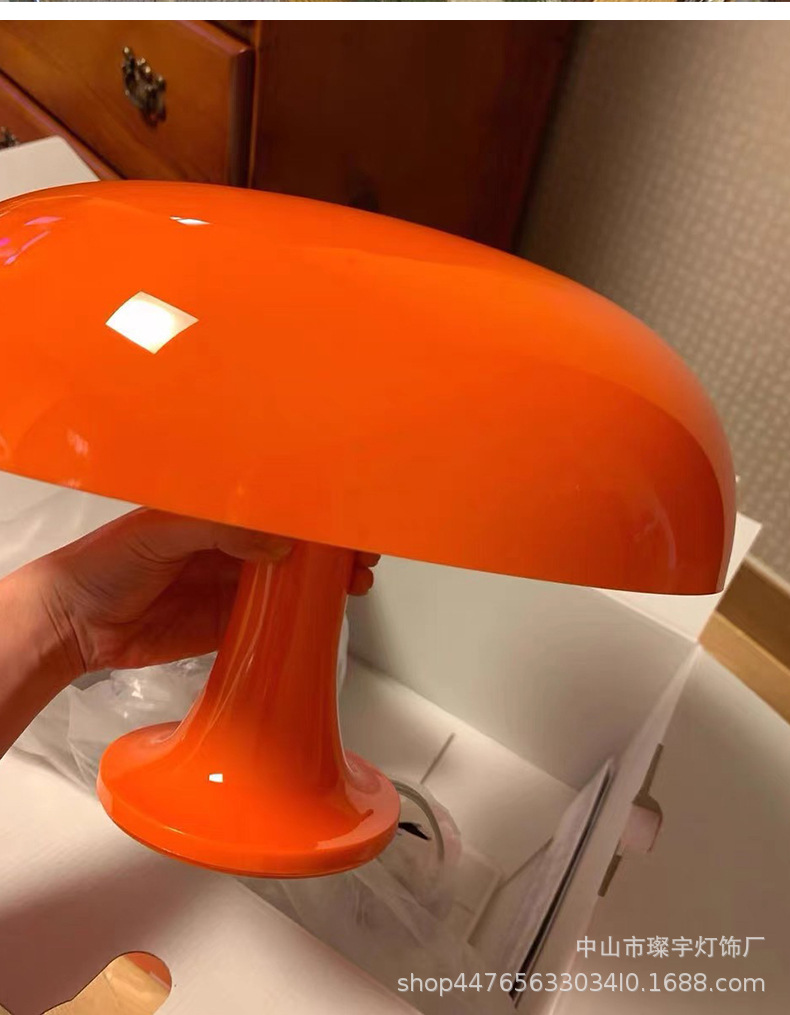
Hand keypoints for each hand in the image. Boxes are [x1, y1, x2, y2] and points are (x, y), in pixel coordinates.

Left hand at [33, 508, 378, 676]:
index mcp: (214, 513)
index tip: (344, 512)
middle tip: (362, 551)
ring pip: (293, 583)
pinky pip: (276, 622)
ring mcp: (232, 588)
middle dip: (331, 547)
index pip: (274, 505)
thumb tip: (279, 541)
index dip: (311, 509)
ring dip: (326, 583)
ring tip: (355, 582)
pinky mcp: (229, 627)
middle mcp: (229, 547)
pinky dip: (304, 618)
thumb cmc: (103, 563)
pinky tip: (325, 613)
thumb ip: (217, 529)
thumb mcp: (158, 531)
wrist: (75, 625)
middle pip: (294, 543)